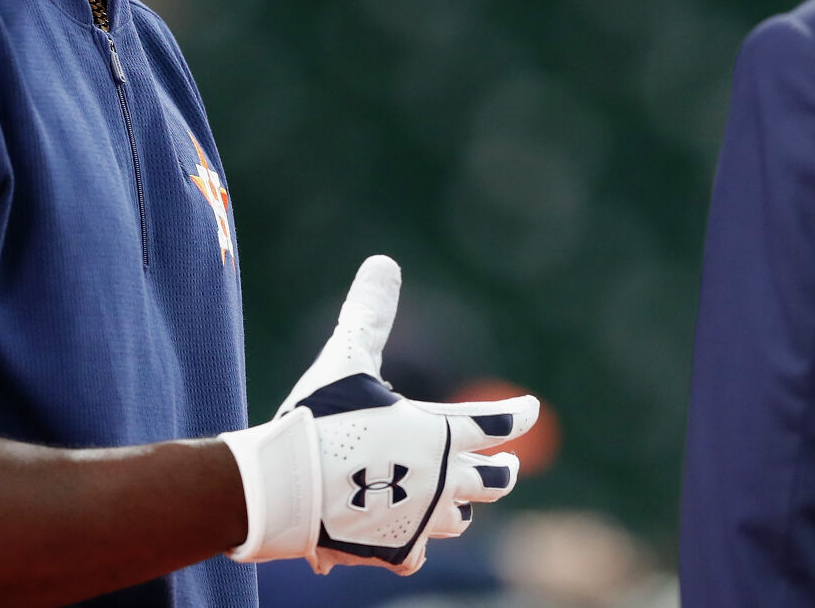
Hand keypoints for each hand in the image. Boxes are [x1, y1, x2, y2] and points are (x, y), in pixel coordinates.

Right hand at [223, 256, 538, 574]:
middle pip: (493, 479)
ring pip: (459, 519)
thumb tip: (383, 261)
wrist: (285, 488)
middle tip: (508, 465)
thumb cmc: (319, 418)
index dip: (517, 415)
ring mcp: (420, 520)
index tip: (529, 409)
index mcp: (441, 432)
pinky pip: (415, 553)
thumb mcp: (346, 357)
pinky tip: (403, 541)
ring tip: (459, 502)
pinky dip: (410, 544)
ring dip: (461, 507)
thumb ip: (369, 313)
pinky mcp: (392, 550)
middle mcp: (442, 479)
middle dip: (502, 470)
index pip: (495, 422)